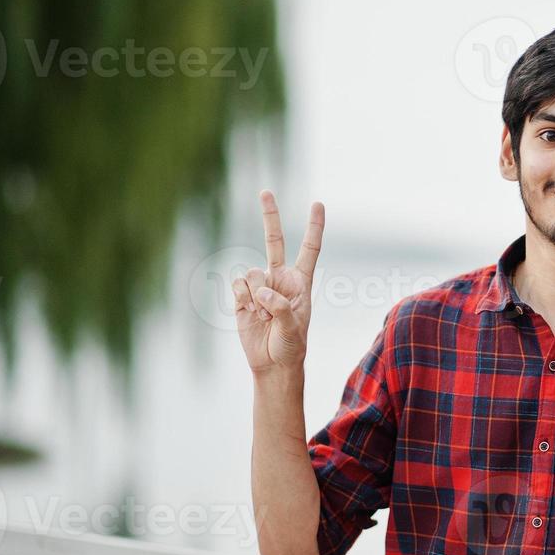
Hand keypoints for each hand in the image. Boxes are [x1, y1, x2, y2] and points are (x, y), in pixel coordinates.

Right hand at [233, 190, 324, 374]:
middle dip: (269, 215)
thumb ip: (282, 306)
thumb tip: (261, 290)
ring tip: (264, 315)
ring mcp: (259, 285)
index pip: (309, 248)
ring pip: (252, 272)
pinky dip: (242, 298)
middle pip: (273, 240)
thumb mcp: (294, 328)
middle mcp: (279, 278)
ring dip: (256, 294)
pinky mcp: (241, 296)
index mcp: (300, 281)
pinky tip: (249, 312)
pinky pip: (237, 285)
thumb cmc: (290, 346)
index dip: (314, 227)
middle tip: (265, 191)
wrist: (271, 363)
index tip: (317, 204)